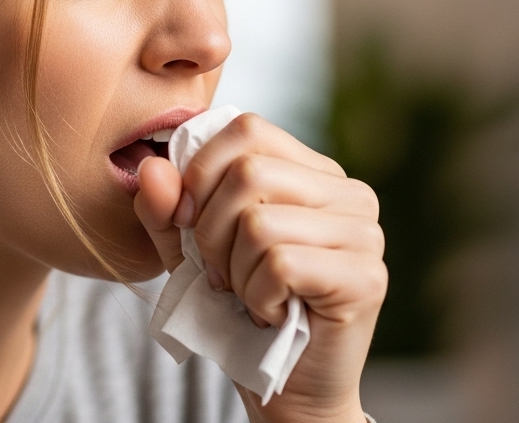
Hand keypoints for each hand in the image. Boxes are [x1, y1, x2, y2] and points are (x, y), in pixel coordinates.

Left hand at [134, 113, 385, 422]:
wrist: (284, 389)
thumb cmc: (240, 310)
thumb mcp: (188, 250)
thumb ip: (165, 207)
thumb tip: (152, 168)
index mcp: (312, 171)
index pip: (245, 129)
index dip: (200, 173)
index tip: (190, 224)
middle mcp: (349, 192)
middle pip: (248, 173)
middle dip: (210, 232)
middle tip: (222, 274)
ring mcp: (365, 233)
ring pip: (260, 222)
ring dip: (235, 272)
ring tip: (251, 295)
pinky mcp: (366, 276)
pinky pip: (280, 264)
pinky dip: (257, 297)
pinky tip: (272, 313)